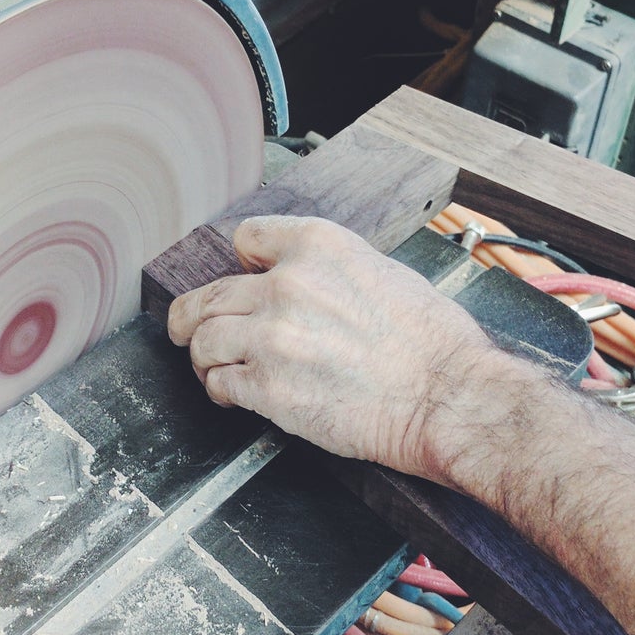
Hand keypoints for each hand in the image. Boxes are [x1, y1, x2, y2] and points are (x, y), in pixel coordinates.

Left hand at [166, 215, 510, 477]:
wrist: (448, 396)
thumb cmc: (433, 343)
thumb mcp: (381, 272)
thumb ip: (328, 271)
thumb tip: (300, 282)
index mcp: (318, 246)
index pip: (245, 238)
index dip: (242, 264)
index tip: (242, 280)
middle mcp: (286, 284)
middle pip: (209, 295)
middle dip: (193, 316)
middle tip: (186, 329)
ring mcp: (271, 336)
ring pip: (202, 340)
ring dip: (206, 358)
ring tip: (217, 371)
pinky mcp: (267, 387)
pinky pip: (219, 383)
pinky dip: (223, 391)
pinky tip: (237, 396)